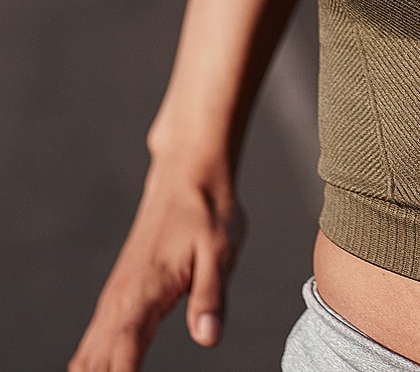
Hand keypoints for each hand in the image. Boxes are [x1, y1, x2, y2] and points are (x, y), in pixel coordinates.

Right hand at [69, 158, 243, 371]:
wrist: (187, 176)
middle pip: (96, 365)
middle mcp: (121, 299)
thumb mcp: (220, 251)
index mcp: (145, 293)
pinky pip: (93, 341)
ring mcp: (115, 298)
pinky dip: (91, 366)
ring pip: (88, 356)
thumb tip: (208, 337)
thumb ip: (211, 297)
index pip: (122, 358)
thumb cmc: (206, 211)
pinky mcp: (117, 295)